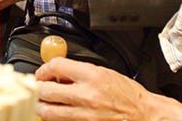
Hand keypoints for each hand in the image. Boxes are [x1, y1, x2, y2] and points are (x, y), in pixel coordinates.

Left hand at [36, 58, 181, 120]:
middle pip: (45, 90)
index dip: (44, 68)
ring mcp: (84, 115)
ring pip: (47, 112)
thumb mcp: (105, 72)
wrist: (142, 114)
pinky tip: (57, 113)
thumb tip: (59, 70)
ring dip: (41, 105)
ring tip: (43, 101)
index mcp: (93, 75)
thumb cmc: (128, 94)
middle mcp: (86, 95)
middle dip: (38, 88)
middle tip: (39, 87)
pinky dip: (54, 118)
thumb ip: (80, 71)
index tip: (43, 72)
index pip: (56, 66)